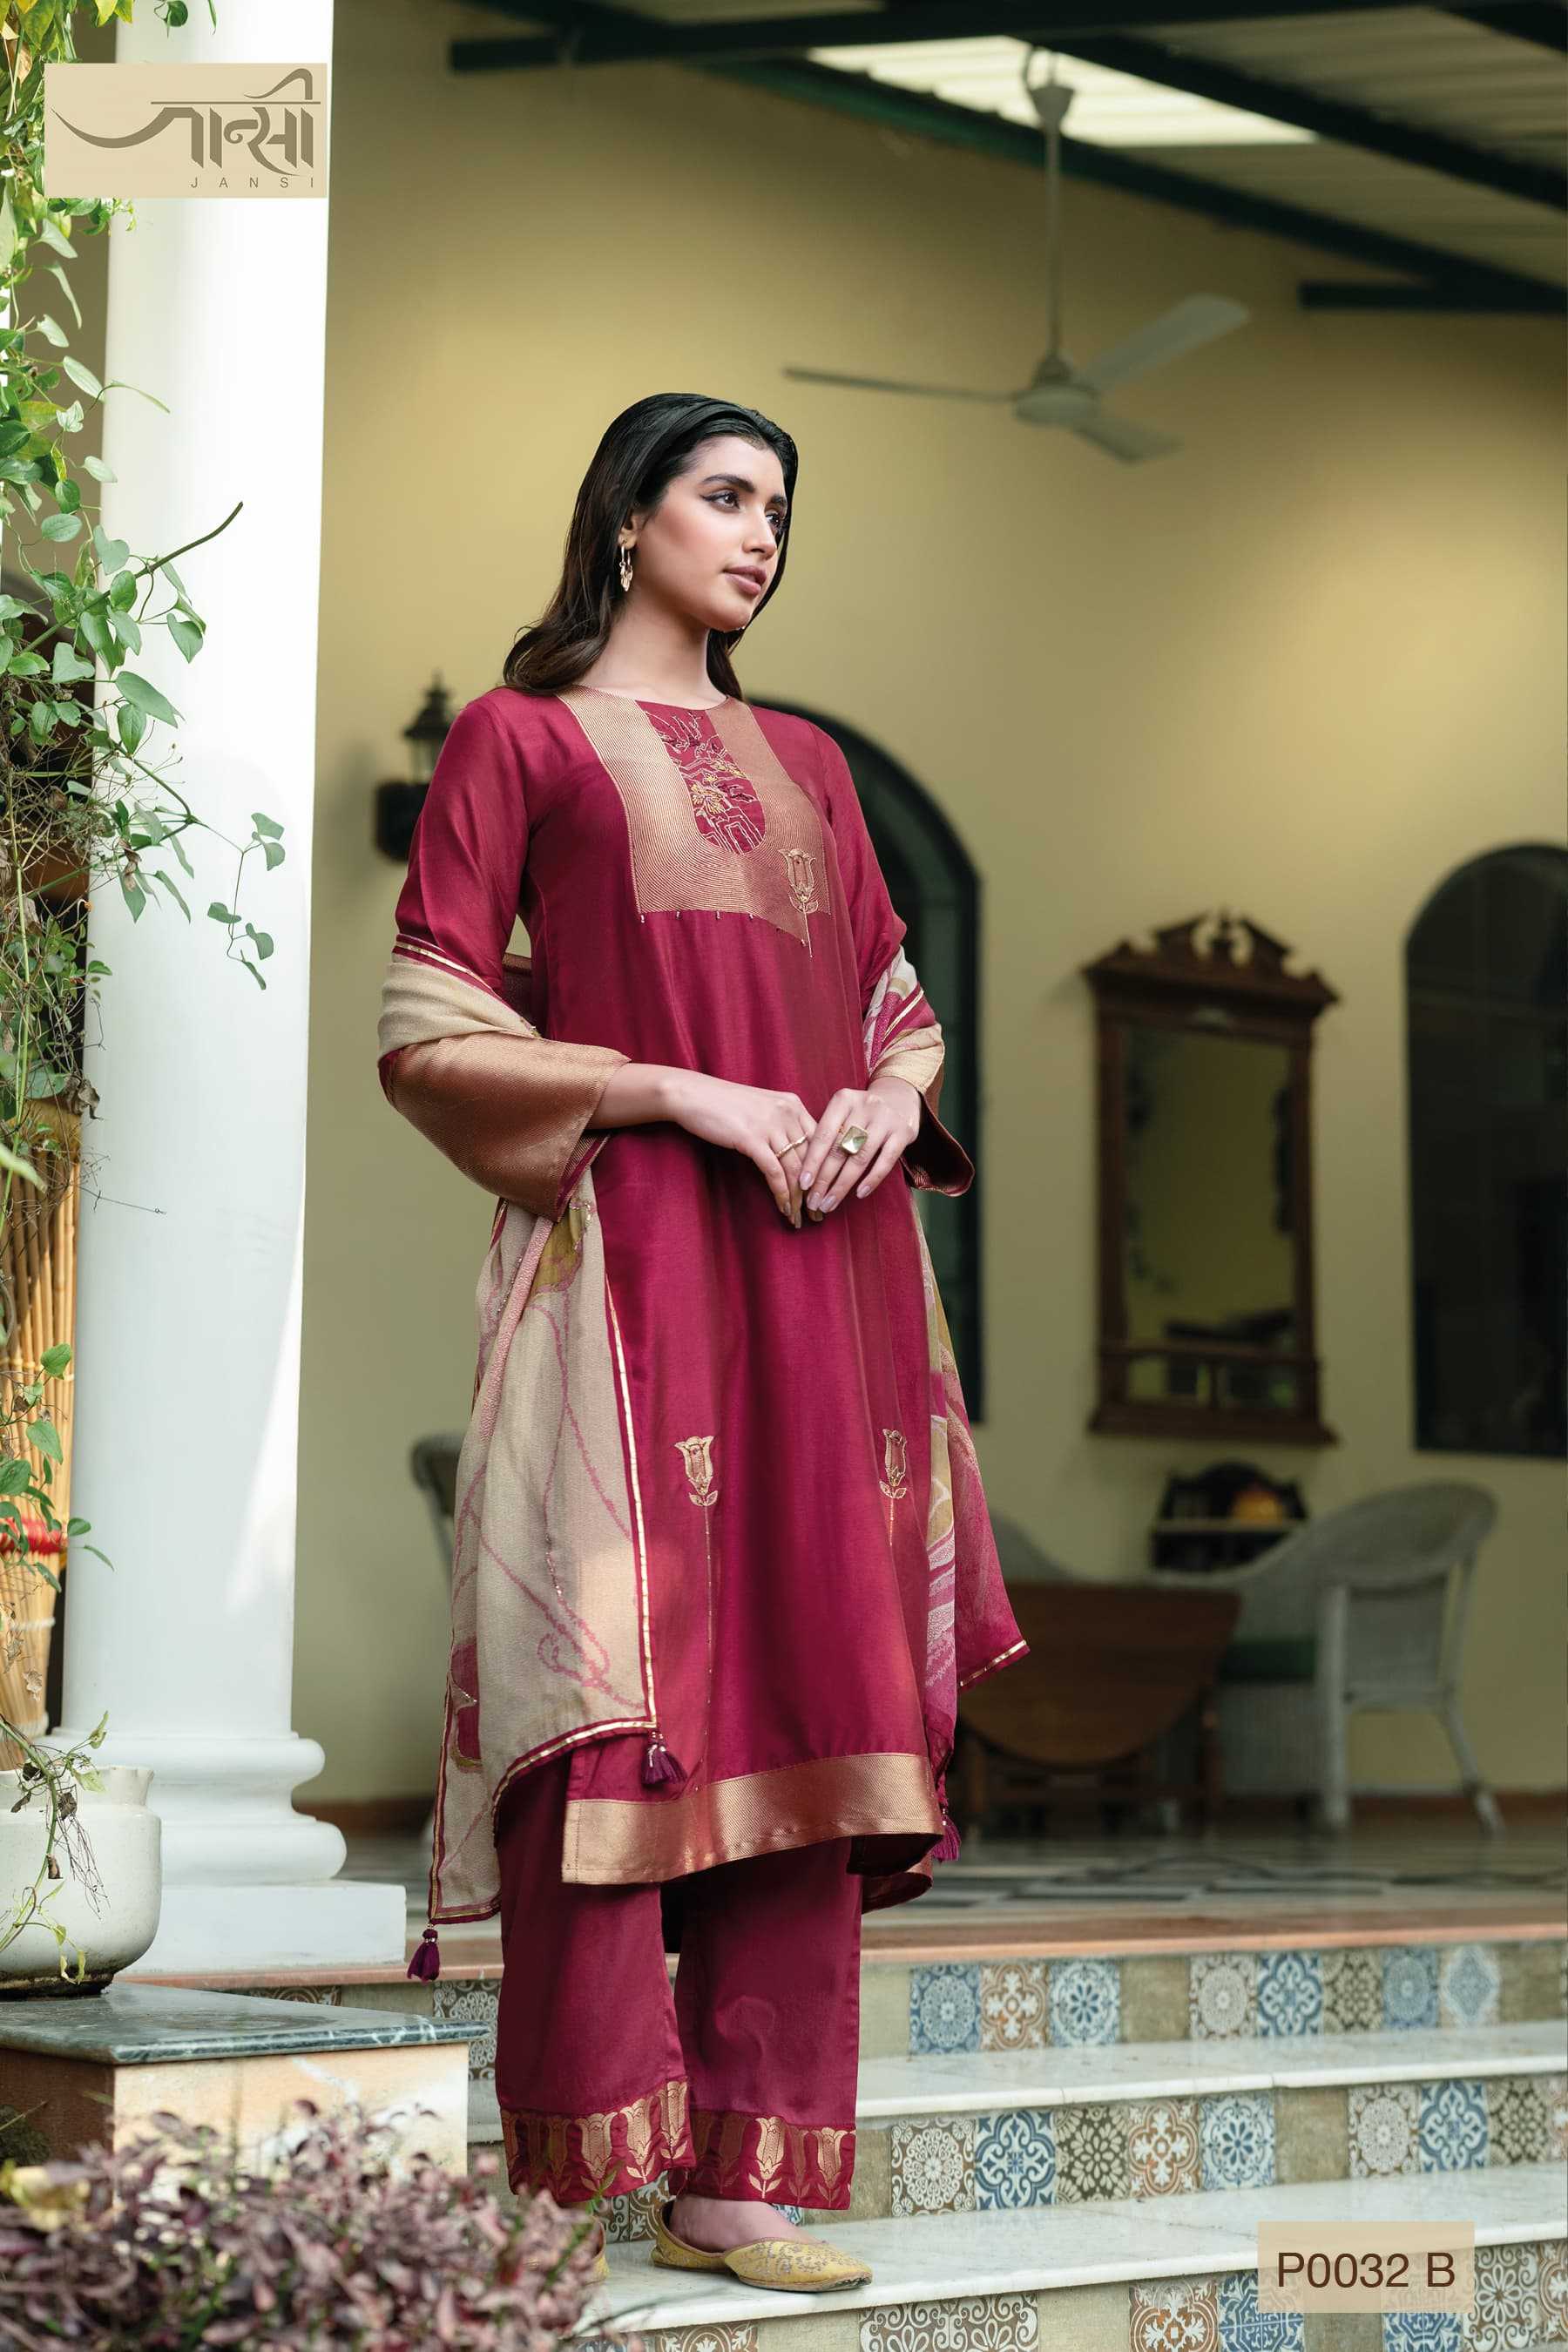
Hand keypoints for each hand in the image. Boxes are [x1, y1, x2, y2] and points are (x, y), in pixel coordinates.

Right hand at [663, 1070, 818, 1225]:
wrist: (693, 1095)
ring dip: (798, 1199)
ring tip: (799, 1218)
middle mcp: (787, 1113)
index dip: (825, 1170)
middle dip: (815, 1190)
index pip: (820, 1142)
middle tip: (817, 1213)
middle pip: (810, 1158)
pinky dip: (781, 1194)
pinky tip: (783, 1208)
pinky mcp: (751, 1138)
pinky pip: (774, 1172)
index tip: (825, 1192)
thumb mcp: (762, 1108)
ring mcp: (770, 1125)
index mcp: (793, 1105)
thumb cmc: (724, 1104)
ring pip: (794, 1169)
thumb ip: (782, 1125)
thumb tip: (795, 1155)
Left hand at [797, 1078, 920, 1217]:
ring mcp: (885, 1119)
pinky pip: (886, 1161)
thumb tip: (806, 1173)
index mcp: (843, 1100)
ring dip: (842, 1185)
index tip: (803, 1185)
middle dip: (824, 1179)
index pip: (823, 1135)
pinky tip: (860, 1194)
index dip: (812, 1162)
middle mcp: (864, 1107)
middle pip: (839, 1149)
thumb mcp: (843, 1113)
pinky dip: (872, 1179)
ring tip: (830, 1204)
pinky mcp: (903, 1132)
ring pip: (859, 1158)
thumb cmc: (861, 1113)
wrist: (899, 1098)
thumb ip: (828, 1135)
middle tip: (814, 1202)